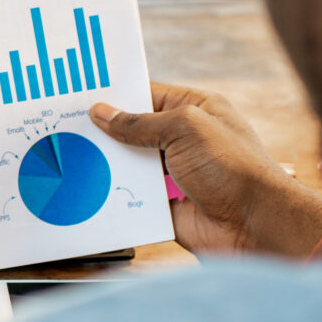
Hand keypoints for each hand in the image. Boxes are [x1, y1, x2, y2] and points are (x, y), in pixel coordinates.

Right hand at [90, 82, 321, 258]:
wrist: (256, 226)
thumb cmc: (233, 168)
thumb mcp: (185, 129)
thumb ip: (140, 122)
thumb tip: (102, 114)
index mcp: (196, 111)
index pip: (148, 96)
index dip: (117, 96)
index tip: (81, 96)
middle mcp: (185, 140)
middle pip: (134, 130)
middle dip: (105, 130)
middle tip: (65, 123)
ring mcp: (174, 173)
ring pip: (129, 163)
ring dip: (106, 162)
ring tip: (67, 152)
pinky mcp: (165, 204)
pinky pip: (131, 194)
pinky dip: (113, 191)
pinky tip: (85, 184)